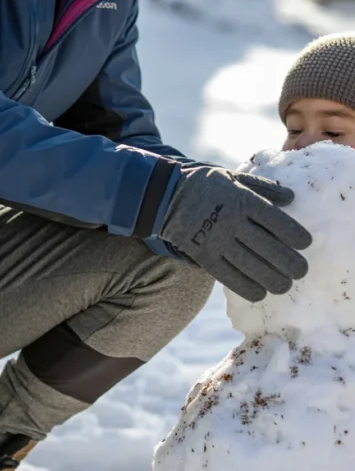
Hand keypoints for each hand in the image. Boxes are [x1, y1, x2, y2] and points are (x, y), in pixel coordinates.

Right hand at [159, 166, 311, 301]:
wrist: (165, 196)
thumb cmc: (205, 185)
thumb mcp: (233, 177)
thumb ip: (263, 187)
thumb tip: (290, 197)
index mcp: (242, 199)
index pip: (276, 221)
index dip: (294, 235)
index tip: (305, 244)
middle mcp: (231, 221)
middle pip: (268, 247)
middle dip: (289, 263)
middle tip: (300, 271)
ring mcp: (216, 239)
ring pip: (251, 266)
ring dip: (272, 279)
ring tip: (284, 285)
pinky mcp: (203, 255)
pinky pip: (228, 277)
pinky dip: (246, 287)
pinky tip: (260, 293)